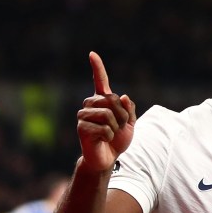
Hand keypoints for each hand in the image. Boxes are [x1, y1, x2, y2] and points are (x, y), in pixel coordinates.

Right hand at [77, 51, 136, 172]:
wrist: (107, 158)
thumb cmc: (117, 140)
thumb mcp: (129, 123)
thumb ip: (128, 109)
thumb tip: (122, 96)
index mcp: (102, 101)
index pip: (100, 81)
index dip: (97, 67)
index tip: (92, 54)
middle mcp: (90, 105)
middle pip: (111, 100)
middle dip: (122, 116)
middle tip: (119, 127)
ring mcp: (84, 115)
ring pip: (108, 114)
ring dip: (116, 127)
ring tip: (111, 134)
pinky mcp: (81, 128)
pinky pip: (104, 128)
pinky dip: (109, 136)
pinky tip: (103, 140)